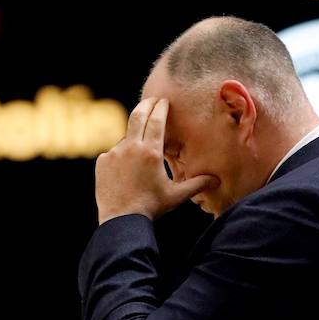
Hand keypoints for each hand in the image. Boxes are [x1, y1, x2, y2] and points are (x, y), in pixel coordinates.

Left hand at [95, 97, 217, 223]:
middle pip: (138, 116)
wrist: (122, 219)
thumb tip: (216, 180)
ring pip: (126, 137)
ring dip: (134, 137)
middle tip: (152, 100)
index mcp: (151, 152)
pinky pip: (113, 153)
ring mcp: (114, 153)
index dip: (161, 107)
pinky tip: (126, 168)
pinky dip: (121, 155)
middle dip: (146, 105)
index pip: (156, 120)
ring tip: (142, 146)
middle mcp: (131, 147)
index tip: (164, 100)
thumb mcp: (176, 196)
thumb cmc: (151, 207)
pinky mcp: (102, 162)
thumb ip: (196, 185)